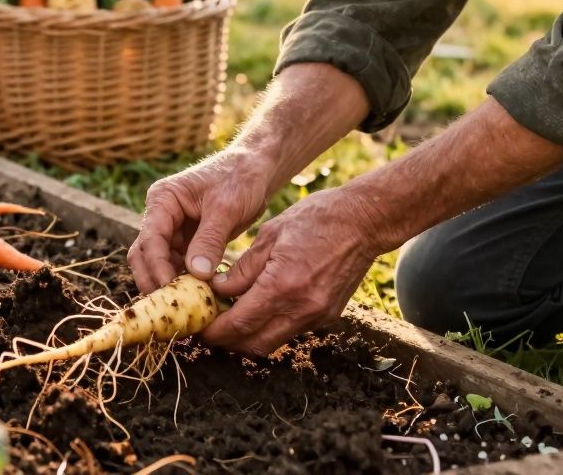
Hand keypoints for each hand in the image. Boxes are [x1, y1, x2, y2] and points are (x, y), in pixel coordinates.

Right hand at [128, 147, 273, 293]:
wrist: (256, 170)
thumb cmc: (240, 178)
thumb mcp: (226, 208)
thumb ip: (209, 240)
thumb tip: (197, 274)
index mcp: (163, 200)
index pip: (151, 239)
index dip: (158, 267)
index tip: (170, 290)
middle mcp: (162, 215)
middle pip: (145, 255)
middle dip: (154, 280)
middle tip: (170, 306)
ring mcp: (173, 229)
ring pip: (160, 264)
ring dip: (169, 284)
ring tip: (185, 306)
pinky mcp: (187, 241)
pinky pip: (179, 266)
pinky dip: (185, 281)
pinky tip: (197, 297)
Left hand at [200, 186, 383, 355]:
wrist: (364, 222)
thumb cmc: (316, 219)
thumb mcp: (270, 235)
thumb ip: (242, 269)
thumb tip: (217, 291)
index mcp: (283, 285)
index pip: (239, 323)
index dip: (214, 330)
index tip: (199, 327)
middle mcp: (302, 308)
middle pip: (254, 343)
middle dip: (227, 341)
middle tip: (209, 328)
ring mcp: (318, 316)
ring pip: (273, 341)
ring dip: (248, 336)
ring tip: (230, 318)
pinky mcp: (328, 317)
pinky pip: (291, 330)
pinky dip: (270, 326)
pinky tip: (259, 309)